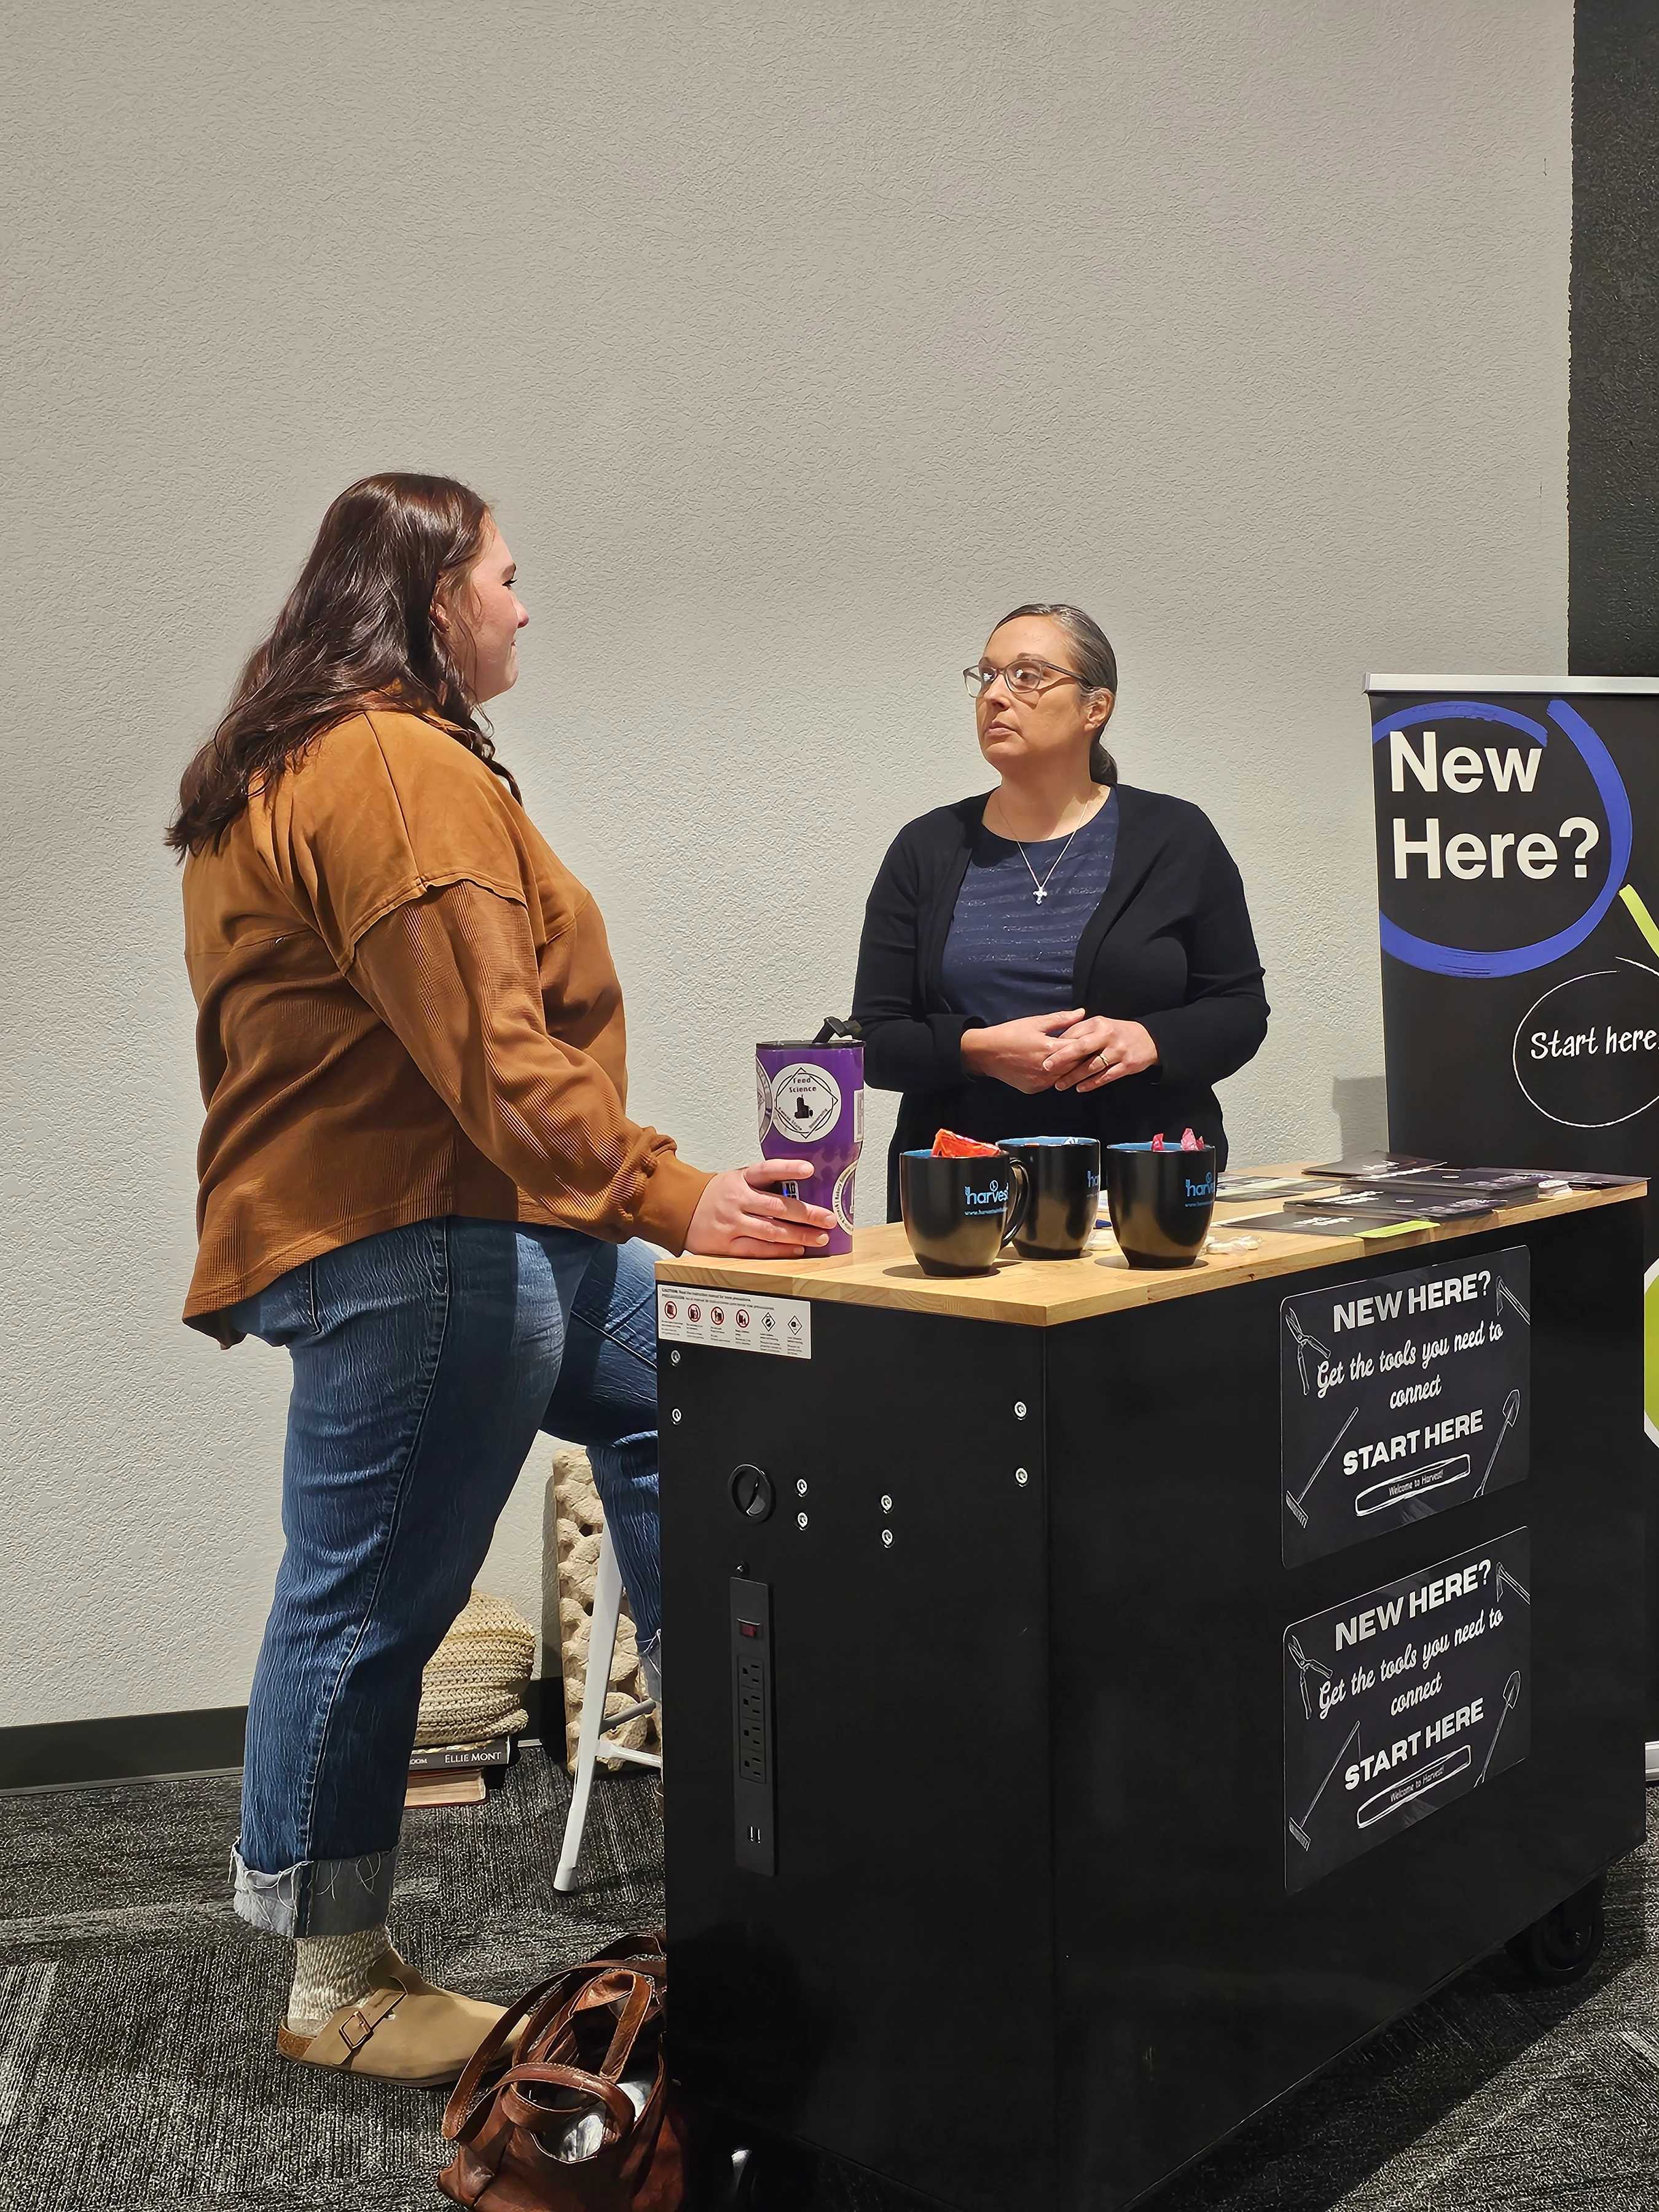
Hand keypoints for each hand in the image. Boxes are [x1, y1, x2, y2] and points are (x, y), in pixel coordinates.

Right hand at [685, 1161, 837, 1257]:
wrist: (680, 1209)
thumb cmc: (717, 1194)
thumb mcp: (737, 1179)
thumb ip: (764, 1184)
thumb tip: (803, 1187)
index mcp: (741, 1179)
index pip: (767, 1170)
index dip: (788, 1169)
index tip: (809, 1169)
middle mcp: (737, 1199)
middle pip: (776, 1206)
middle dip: (806, 1213)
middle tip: (829, 1218)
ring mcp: (732, 1223)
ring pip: (770, 1231)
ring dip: (798, 1235)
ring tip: (820, 1237)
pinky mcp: (726, 1245)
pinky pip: (757, 1249)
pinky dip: (779, 1251)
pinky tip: (797, 1250)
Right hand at [959, 1010, 1084, 1093]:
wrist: (985, 1053)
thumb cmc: (1010, 1034)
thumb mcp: (1035, 1022)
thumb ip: (1061, 1019)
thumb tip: (1082, 1012)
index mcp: (1049, 1049)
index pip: (1079, 1049)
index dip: (1088, 1044)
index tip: (1093, 1040)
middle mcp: (1047, 1069)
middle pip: (1075, 1065)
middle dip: (1082, 1057)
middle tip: (1088, 1050)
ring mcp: (1040, 1082)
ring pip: (1065, 1077)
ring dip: (1070, 1069)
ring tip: (1073, 1059)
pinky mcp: (1033, 1089)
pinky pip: (1051, 1083)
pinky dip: (1056, 1076)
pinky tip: (1055, 1067)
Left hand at [1044, 1017, 1158, 1091]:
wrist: (1149, 1039)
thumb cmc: (1117, 1032)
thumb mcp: (1100, 1025)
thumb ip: (1081, 1030)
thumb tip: (1057, 1039)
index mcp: (1098, 1024)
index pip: (1075, 1033)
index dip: (1059, 1044)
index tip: (1043, 1052)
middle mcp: (1108, 1036)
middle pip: (1081, 1048)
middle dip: (1062, 1058)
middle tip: (1046, 1067)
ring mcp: (1118, 1051)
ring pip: (1092, 1066)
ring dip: (1074, 1076)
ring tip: (1060, 1085)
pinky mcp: (1127, 1065)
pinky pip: (1106, 1076)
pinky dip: (1092, 1083)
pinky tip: (1080, 1088)